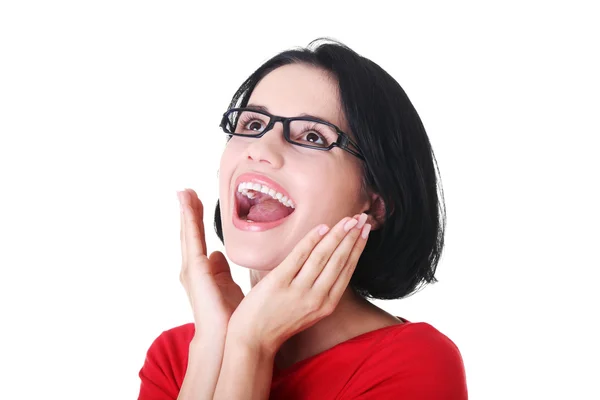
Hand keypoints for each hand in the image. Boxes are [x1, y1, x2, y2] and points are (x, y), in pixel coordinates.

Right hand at [178, 189, 244, 337]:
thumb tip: (219, 255)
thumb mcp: (227, 287)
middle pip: (189, 232)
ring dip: (186, 210)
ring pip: (188, 232)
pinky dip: (189, 219)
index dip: (195, 220)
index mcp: (200, 271)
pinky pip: (192, 237)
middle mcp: (192, 268)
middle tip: (185, 190)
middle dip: (188, 210)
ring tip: (184, 192)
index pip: (196, 239)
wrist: (222, 337)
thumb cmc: (227, 317)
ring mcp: (191, 268)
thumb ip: (221, 271)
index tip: (195, 201)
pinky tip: (188, 204)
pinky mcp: (196, 269)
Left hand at [226, 214, 370, 354]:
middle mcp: (317, 298)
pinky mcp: (279, 283)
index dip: (358, 248)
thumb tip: (331, 260)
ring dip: (337, 235)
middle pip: (339, 260)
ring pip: (323, 256)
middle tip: (362, 218)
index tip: (364, 231)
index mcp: (327, 305)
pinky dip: (312, 240)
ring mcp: (298, 290)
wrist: (254, 339)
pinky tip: (322, 228)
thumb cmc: (280, 322)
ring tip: (347, 220)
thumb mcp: (310, 311)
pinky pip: (299, 256)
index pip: (348, 270)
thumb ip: (321, 289)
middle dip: (352, 237)